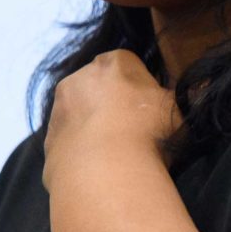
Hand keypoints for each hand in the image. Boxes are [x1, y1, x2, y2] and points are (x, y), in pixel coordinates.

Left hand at [44, 50, 179, 190]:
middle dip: (112, 106)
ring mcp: (58, 109)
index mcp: (114, 61)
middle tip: (133, 134)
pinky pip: (68, 143)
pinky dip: (80, 153)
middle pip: (99, 88)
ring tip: (114, 156)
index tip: (150, 113)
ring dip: (93, 129)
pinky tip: (97, 170)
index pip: (129, 67)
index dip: (141, 91)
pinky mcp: (47, 141)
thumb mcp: (176, 109)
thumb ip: (175, 99)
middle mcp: (79, 77)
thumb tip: (182, 96)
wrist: (104, 169)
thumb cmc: (148, 130)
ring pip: (79, 115)